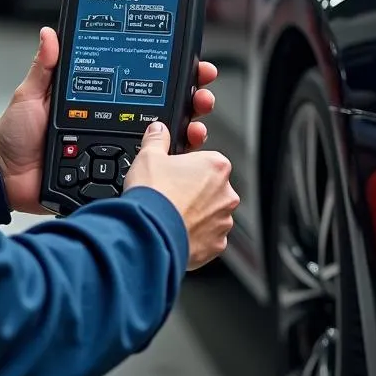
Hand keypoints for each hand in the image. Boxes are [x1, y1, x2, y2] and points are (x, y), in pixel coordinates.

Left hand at [0, 26, 218, 214]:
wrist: (6, 178)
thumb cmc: (17, 136)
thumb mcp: (30, 95)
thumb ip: (45, 66)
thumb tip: (50, 33)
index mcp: (99, 97)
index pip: (141, 79)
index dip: (169, 70)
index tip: (191, 62)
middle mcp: (115, 120)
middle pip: (163, 107)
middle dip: (191, 97)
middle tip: (201, 91)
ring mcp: (117, 147)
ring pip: (163, 138)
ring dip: (188, 128)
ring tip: (196, 122)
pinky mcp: (117, 175)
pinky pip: (149, 169)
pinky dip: (170, 164)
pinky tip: (180, 156)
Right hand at [123, 121, 239, 270]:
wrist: (149, 233)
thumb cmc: (154, 194)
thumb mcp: (148, 156)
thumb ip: (157, 139)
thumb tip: (158, 131)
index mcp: (216, 166)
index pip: (205, 161)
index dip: (187, 166)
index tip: (174, 173)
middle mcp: (226, 194)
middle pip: (210, 188)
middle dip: (192, 191)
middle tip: (170, 194)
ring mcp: (223, 221)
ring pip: (210, 214)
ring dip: (195, 215)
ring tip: (170, 215)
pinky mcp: (216, 245)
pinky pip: (207, 237)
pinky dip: (194, 236)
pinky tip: (176, 231)